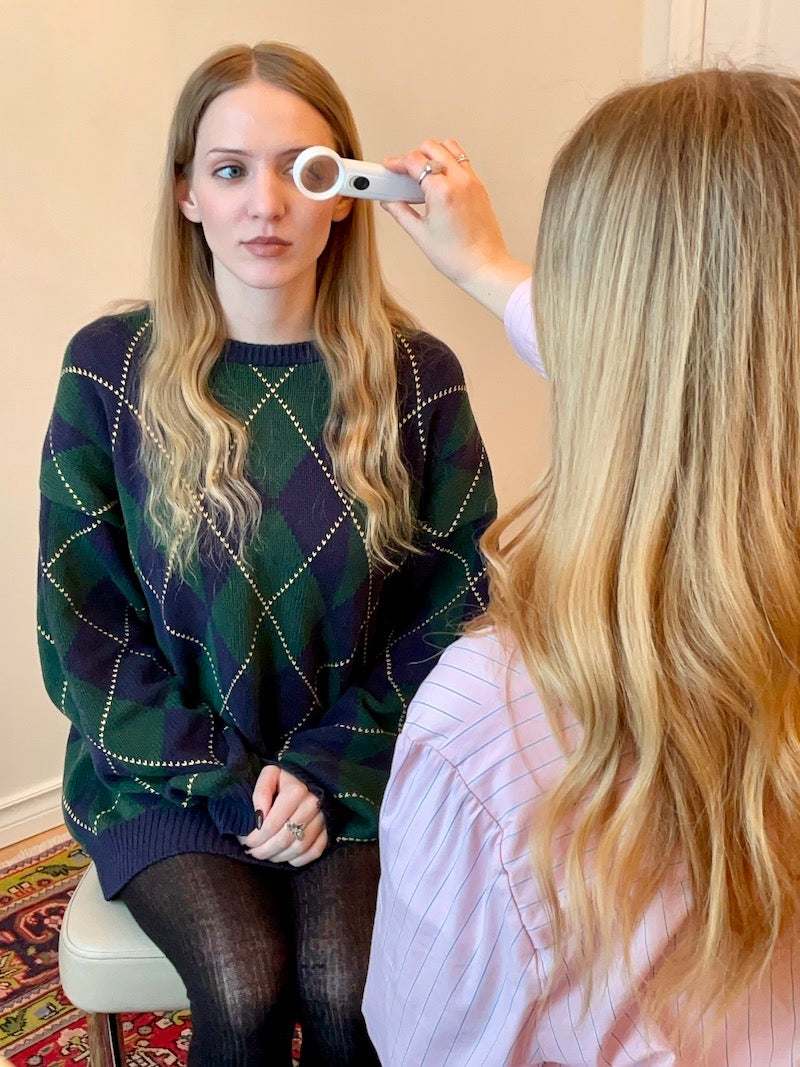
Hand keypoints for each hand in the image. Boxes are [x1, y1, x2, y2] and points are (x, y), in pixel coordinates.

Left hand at [238, 766, 327, 866]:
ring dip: (279, 857)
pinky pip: (315, 852)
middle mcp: (312, 806)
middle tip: (252, 852)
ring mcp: (323, 819)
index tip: (245, 841)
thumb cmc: (288, 777)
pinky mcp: (330, 829)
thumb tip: (258, 816)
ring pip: (298, 848)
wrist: (315, 776)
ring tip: (266, 854)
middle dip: (263, 851)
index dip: (255, 838)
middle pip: (284, 839)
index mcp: (296, 791)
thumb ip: (261, 791)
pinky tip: (285, 856)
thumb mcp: (271, 774)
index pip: (271, 825)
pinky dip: (298, 859)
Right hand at [381, 138, 530, 318]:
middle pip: (431, 147)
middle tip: (403, 173)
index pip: (414, 161)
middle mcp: (459, 181)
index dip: (397, 162)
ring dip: (433, 154)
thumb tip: (389, 202)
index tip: (390, 167)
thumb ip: (401, 213)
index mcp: (442, 191)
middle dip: (414, 155)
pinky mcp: (479, 187)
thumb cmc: (458, 257)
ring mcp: (472, 182)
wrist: (484, 267)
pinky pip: (462, 162)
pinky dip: (448, 163)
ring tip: (422, 174)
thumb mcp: (420, 234)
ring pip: (450, 148)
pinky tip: (439, 182)